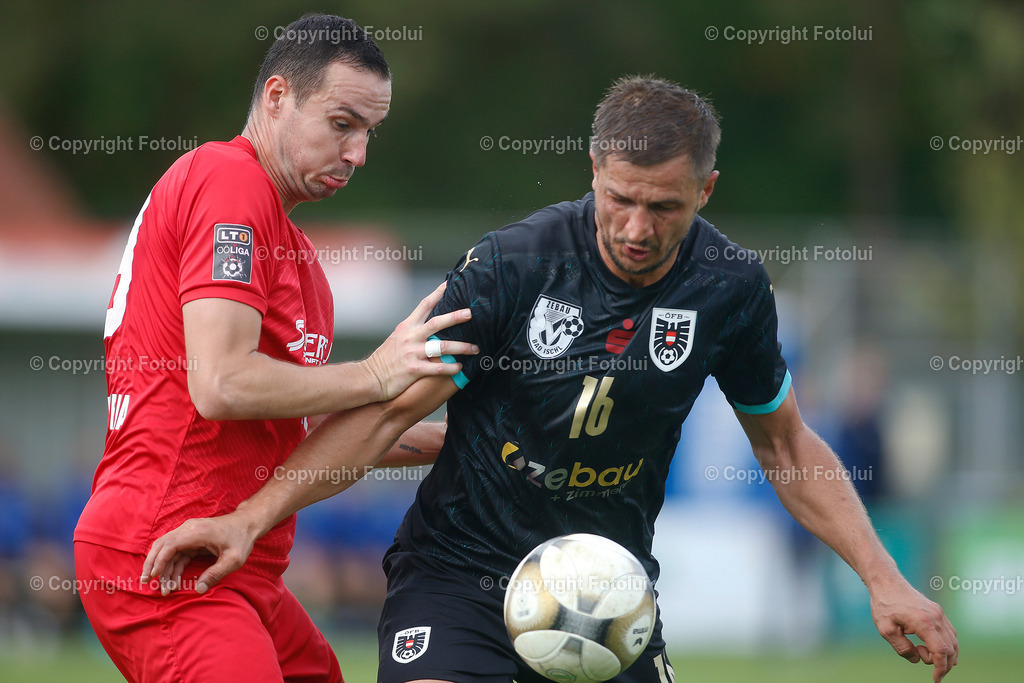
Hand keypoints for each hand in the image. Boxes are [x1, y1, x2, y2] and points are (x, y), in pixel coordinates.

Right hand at [140, 513, 256, 595]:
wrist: (247, 524)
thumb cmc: (241, 539)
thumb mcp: (234, 559)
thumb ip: (216, 573)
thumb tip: (198, 590)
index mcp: (197, 531)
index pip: (169, 544)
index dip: (159, 561)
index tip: (154, 577)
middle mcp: (188, 529)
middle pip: (161, 546)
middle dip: (152, 565)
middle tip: (146, 584)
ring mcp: (188, 533)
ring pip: (166, 551)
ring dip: (162, 569)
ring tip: (164, 590)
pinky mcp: (190, 539)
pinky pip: (176, 553)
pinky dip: (171, 567)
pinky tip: (172, 581)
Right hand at [363, 281, 478, 400]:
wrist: (370, 377)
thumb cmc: (386, 359)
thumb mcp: (397, 338)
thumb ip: (413, 331)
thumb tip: (432, 326)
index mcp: (407, 327)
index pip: (424, 305)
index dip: (438, 294)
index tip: (450, 284)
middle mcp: (411, 337)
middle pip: (437, 323)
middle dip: (456, 317)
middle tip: (471, 313)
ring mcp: (412, 353)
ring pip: (442, 347)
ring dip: (462, 347)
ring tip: (475, 349)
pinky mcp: (414, 369)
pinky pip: (438, 368)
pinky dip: (451, 367)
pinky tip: (460, 367)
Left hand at [871, 577, 957, 681]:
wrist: (886, 581)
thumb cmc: (884, 604)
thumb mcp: (886, 630)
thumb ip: (903, 648)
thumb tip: (917, 659)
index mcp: (924, 623)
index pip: (941, 652)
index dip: (940, 669)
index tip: (935, 680)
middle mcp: (936, 617)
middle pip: (950, 649)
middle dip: (942, 663)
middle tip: (923, 661)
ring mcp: (939, 613)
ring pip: (953, 641)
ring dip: (945, 654)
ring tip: (924, 653)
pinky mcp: (937, 611)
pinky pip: (949, 633)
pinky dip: (946, 644)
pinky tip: (934, 648)